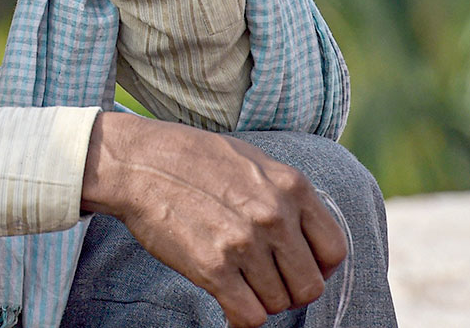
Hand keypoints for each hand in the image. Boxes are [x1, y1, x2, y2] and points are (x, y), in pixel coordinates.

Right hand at [82, 111, 347, 327]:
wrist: (136, 162)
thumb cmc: (190, 157)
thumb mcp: (250, 159)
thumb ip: (284, 194)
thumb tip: (306, 234)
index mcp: (290, 185)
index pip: (334, 250)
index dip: (318, 266)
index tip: (296, 267)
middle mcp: (273, 215)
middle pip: (309, 285)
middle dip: (289, 289)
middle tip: (264, 280)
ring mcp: (244, 243)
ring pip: (279, 304)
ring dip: (260, 299)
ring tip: (238, 280)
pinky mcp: (213, 268)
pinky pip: (249, 317)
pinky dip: (241, 318)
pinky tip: (227, 300)